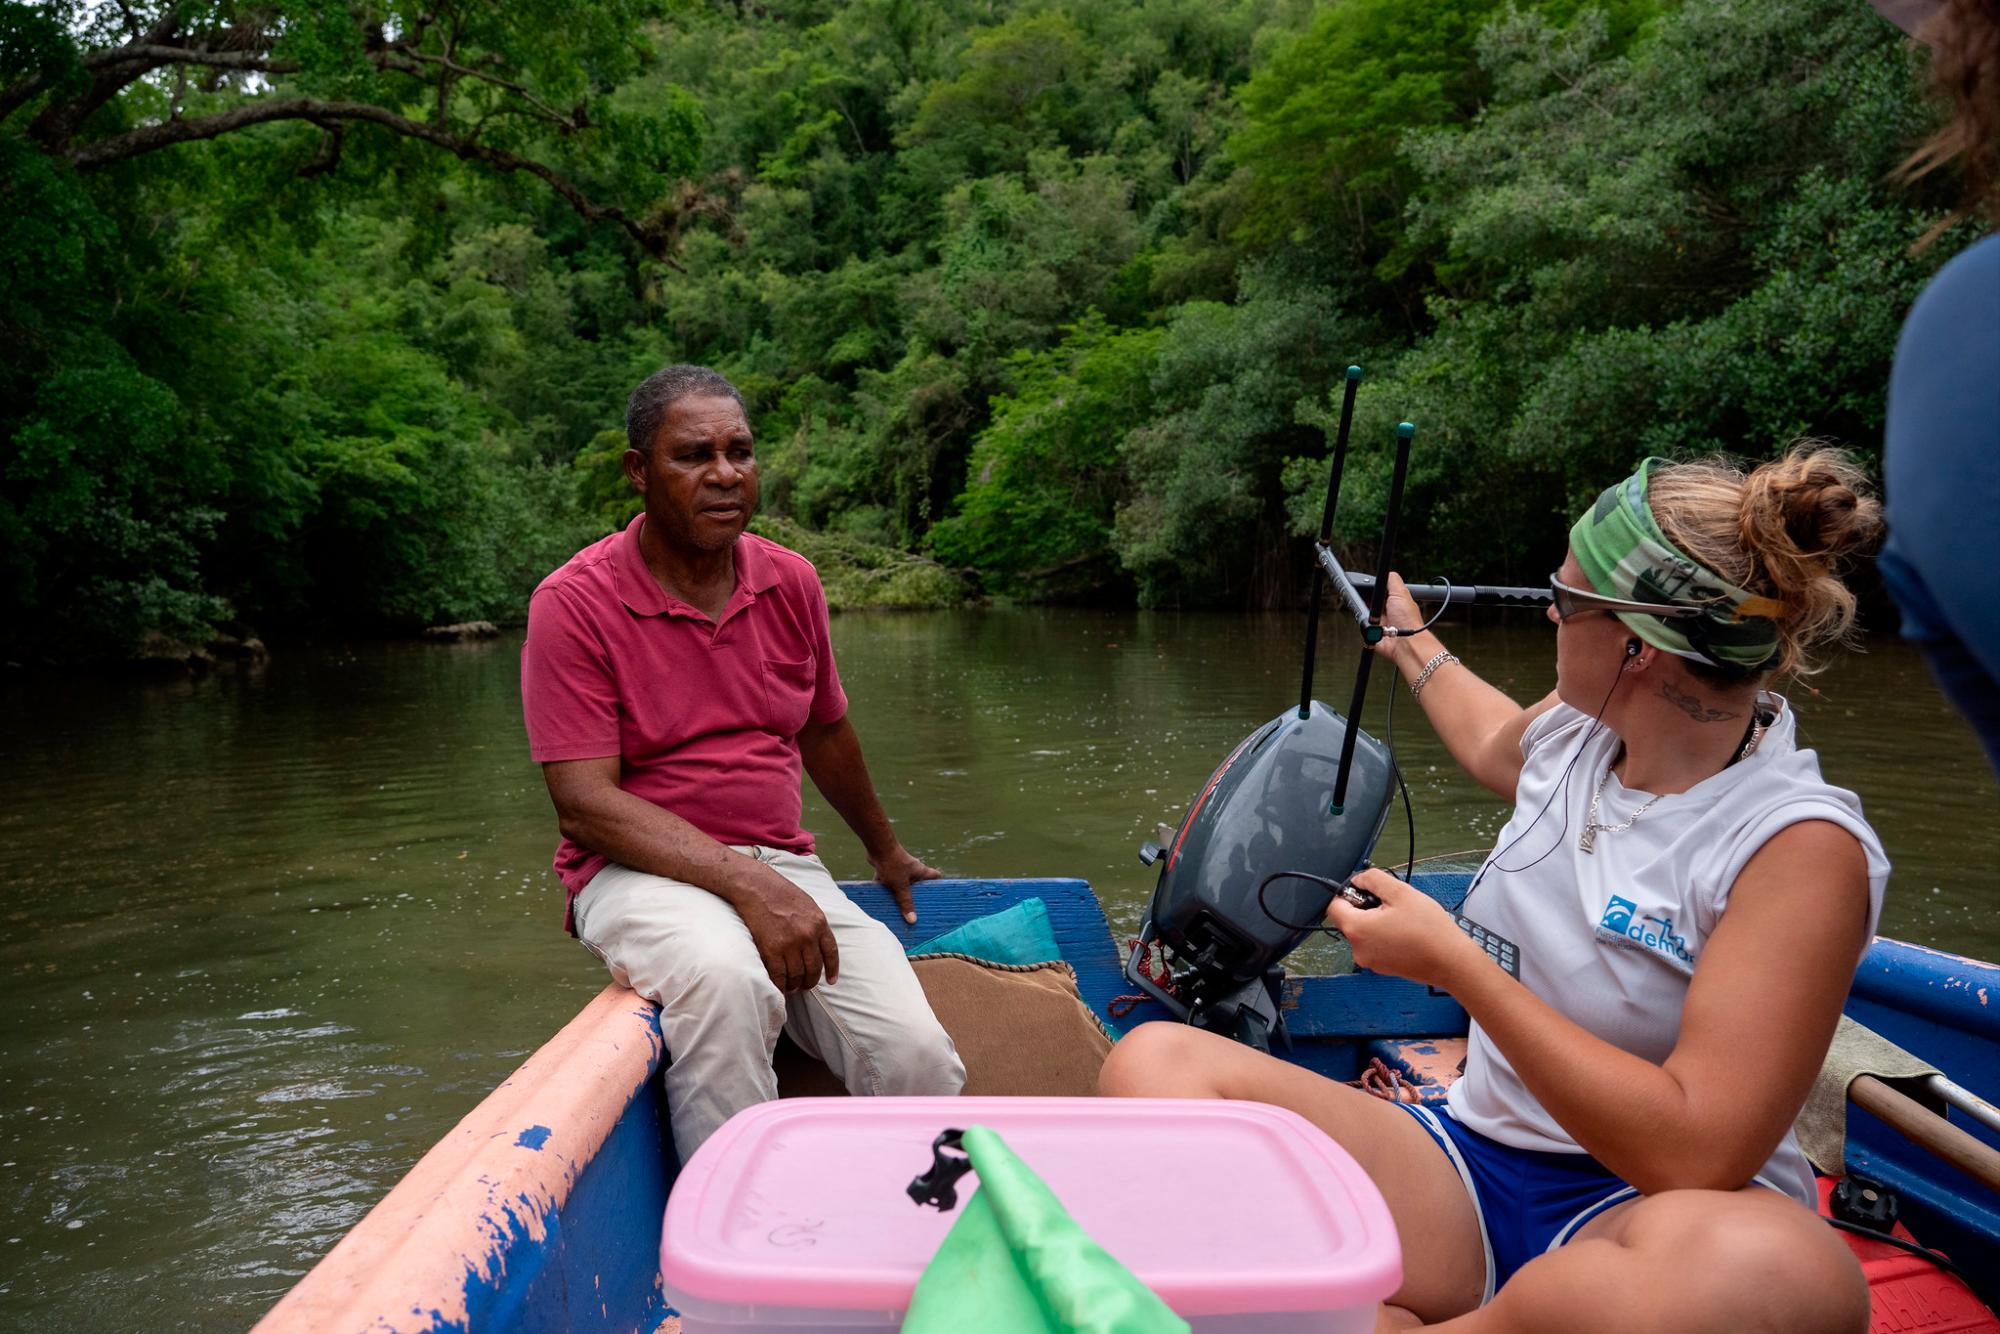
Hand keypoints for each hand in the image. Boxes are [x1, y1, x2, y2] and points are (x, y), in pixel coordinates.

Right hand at [730, 864, 839, 992]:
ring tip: (792, 987)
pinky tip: (779, 987)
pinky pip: (779, 975)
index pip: (831, 953)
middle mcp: (807, 936)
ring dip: (795, 984)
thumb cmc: (780, 893)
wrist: (757, 887)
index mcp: (819, 923)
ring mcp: (790, 944)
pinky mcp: (772, 950)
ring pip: (797, 975)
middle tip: (805, 986)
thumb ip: (815, 925)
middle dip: (810, 981)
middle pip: (814, 968)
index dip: (832, 970)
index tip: (831, 981)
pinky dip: (780, 985)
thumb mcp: (808, 905)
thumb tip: (817, 944)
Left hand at [868, 843, 940, 923]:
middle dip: (915, 895)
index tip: (936, 896)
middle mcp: (913, 869)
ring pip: (901, 883)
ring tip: (897, 908)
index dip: (937, 885)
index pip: (935, 876)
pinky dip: (885, 888)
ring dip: (898, 893)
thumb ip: (905, 903)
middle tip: (915, 909)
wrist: (878, 847)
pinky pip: (888, 881)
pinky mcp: (889, 867)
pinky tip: (879, 899)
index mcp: (921, 871)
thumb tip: (913, 920)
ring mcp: (900, 868)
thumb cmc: (893, 864)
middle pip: (918, 883)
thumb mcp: (900, 887)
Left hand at [1324, 867, 1484, 991]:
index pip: (1333, 905)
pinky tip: (1407, 932)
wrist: (1452, 963)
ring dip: (1378, 920)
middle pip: (1349, 918)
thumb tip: (1358, 879)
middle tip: (1393, 904)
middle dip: (1366, 906)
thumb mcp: (1401, 892)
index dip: (1347, 892)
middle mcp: (1357, 949)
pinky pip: (1375, 944)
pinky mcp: (1382, 968)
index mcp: (1356, 929)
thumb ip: (1374, 880)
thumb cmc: (1429, 929)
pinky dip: (1385, 934)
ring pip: (1364, 931)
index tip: (1369, 890)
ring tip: (1404, 919)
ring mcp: (1370, 961)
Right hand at [1368, 572, 1425, 663]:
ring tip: (1372, 613)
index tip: (1366, 585)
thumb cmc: (1407, 620)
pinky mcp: (1373, 632)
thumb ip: (1393, 581)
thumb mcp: (1401, 593)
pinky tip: (1369, 622)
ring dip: (1365, 611)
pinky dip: (1363, 624)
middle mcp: (1387, 611)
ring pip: (1364, 612)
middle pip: (1369, 600)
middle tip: (1367, 598)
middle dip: (1366, 598)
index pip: (1379, 590)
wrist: (1405, 642)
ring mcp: (1379, 622)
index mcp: (1394, 601)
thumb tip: (1386, 573)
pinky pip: (1362, 626)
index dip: (1372, 588)